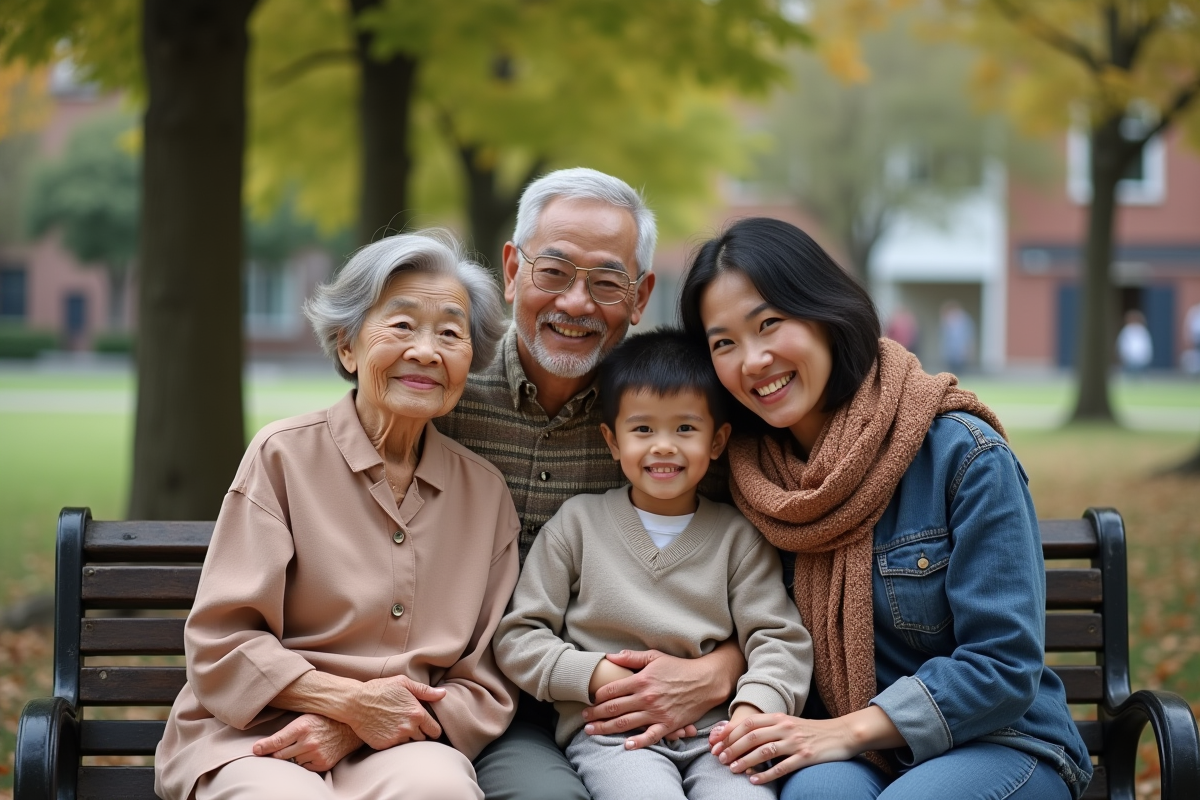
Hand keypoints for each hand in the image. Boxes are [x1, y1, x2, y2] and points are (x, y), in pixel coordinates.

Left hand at [252, 714, 362, 771]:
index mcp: (302, 726)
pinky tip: (311, 752)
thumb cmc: (327, 718)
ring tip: (301, 746)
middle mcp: (308, 742)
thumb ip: (288, 728)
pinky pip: (304, 767)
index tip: (255, 751)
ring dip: (292, 757)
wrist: (351, 727)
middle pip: (280, 755)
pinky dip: (304, 762)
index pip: (276, 741)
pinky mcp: (322, 764)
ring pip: (292, 762)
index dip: (263, 748)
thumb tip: (264, 742)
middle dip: (276, 753)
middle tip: (276, 749)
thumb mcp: (307, 716)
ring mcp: (316, 754)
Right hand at [350, 675, 445, 749]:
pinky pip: (395, 748)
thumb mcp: (403, 683)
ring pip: (410, 744)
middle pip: (423, 739)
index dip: (432, 729)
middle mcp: (409, 728)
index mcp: (417, 713)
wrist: (355, 702)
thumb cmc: (380, 690)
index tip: (427, 727)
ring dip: (407, 739)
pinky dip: (394, 743)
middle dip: (419, 733)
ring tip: (398, 728)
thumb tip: (443, 694)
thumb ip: (425, 691)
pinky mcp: (384, 746)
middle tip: (410, 725)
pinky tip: (388, 733)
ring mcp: (396, 739)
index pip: (435, 731)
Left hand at [581, 648, 732, 749]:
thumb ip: (631, 657)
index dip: (596, 696)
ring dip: (606, 728)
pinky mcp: (668, 725)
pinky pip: (650, 737)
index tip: (588, 700)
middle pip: (614, 709)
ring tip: (592, 731)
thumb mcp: (655, 657)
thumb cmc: (679, 667)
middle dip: (595, 715)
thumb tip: (609, 656)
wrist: (705, 681)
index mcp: (641, 680)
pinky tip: (626, 745)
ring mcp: (657, 713)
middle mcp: (646, 698)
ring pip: (626, 724)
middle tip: (584, 719)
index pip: (611, 690)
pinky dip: (638, 742)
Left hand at [709, 706, 902, 784]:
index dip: (729, 733)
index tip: (716, 743)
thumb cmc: (811, 730)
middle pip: (752, 736)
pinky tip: (754, 781)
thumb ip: (768, 727)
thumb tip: (741, 735)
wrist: (841, 734)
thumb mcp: (788, 723)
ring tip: (732, 770)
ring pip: (764, 751)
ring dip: (745, 761)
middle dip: (732, 748)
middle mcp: (785, 727)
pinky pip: (782, 767)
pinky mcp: (806, 757)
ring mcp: (796, 742)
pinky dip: (766, 775)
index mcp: (778, 717)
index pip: (748, 722)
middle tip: (720, 759)